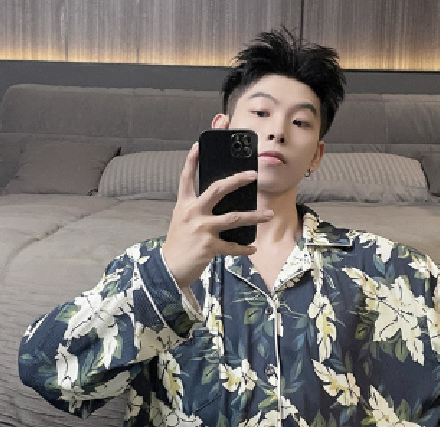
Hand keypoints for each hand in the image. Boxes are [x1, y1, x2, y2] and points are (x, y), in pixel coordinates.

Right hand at [161, 142, 272, 288]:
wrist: (170, 268)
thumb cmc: (180, 242)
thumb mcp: (183, 220)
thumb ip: (197, 208)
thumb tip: (223, 201)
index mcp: (185, 204)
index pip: (187, 177)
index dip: (192, 159)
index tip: (198, 144)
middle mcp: (193, 213)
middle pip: (217, 189)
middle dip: (237, 179)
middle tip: (253, 174)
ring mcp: (202, 229)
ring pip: (234, 217)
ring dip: (254, 216)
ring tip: (269, 215)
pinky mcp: (209, 246)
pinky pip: (232, 246)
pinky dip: (244, 248)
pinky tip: (253, 248)